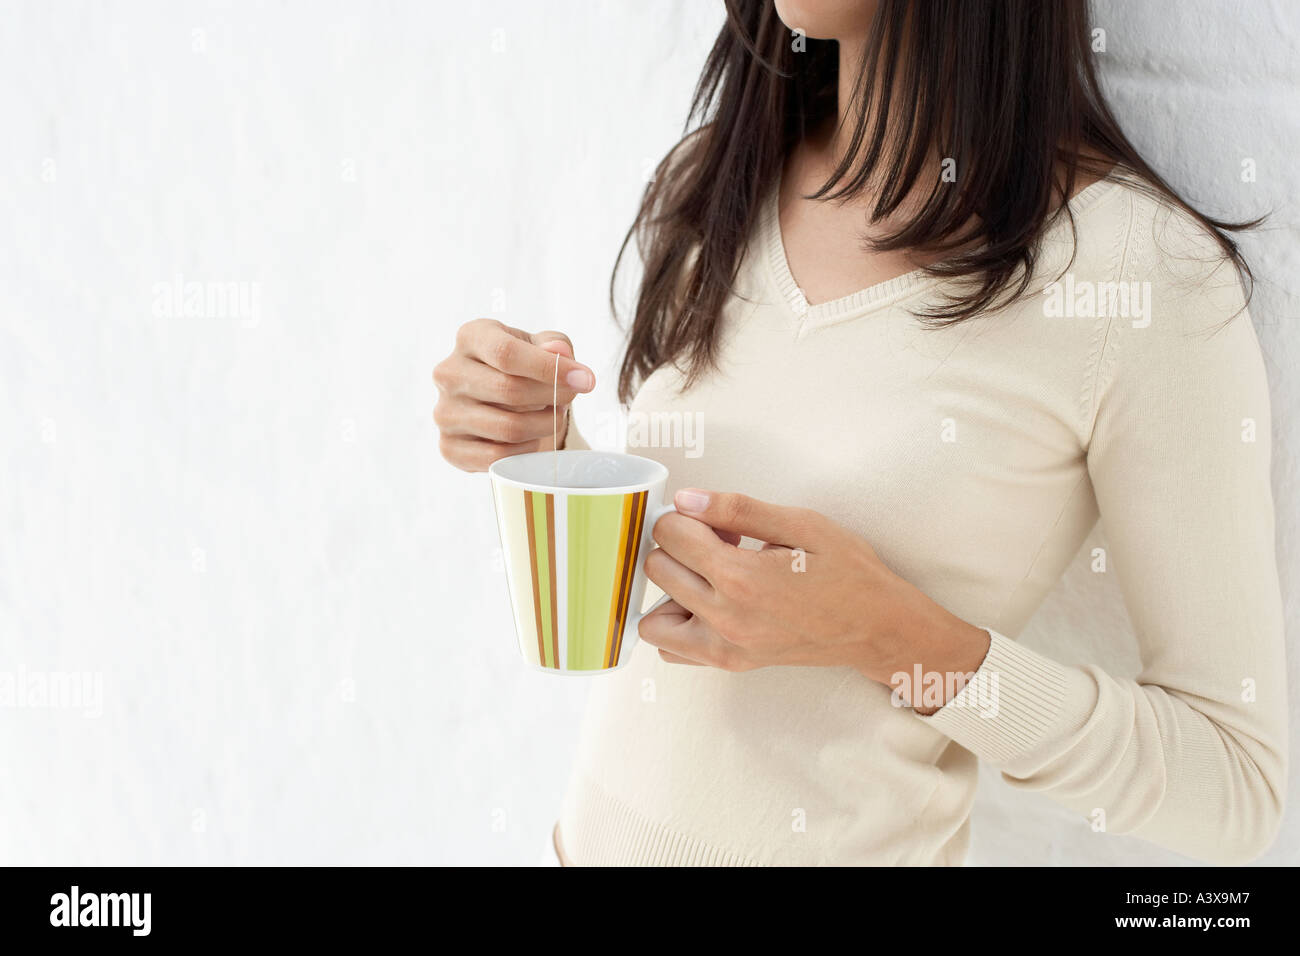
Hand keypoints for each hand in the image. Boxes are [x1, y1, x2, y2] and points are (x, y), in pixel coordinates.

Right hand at [433, 319, 594, 471]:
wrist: (500, 401)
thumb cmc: (525, 366)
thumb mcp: (543, 346)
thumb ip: (555, 345)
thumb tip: (560, 353)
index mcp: (471, 337)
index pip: (507, 353)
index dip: (550, 368)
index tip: (585, 380)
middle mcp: (449, 373)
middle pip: (509, 390)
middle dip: (552, 397)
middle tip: (571, 398)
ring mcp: (445, 412)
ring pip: (507, 428)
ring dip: (544, 425)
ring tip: (555, 416)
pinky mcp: (449, 447)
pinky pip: (497, 457)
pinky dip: (526, 450)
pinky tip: (534, 437)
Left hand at [639, 489, 990, 710]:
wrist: (878, 627)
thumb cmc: (847, 572)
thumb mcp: (801, 524)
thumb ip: (737, 510)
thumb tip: (686, 500)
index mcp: (741, 578)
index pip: (671, 534)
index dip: (686, 515)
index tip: (712, 518)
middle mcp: (725, 619)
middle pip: (657, 569)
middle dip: (678, 545)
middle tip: (716, 542)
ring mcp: (725, 648)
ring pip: (653, 617)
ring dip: (669, 589)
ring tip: (707, 575)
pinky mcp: (730, 664)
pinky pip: (672, 649)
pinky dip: (677, 624)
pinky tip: (705, 603)